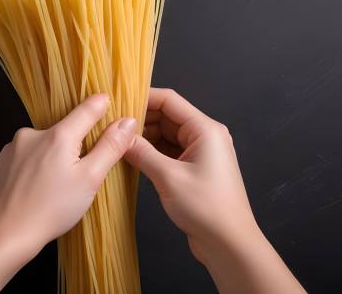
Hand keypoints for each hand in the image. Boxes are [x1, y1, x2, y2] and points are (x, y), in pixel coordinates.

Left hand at [0, 93, 137, 293]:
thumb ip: (110, 147)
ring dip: (54, 157)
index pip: (88, 108)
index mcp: (58, 135)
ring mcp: (14, 148)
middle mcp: (33, 133)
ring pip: (44, 144)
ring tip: (57, 186)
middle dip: (77, 144)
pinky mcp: (2, 163)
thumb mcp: (90, 179)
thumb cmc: (52, 209)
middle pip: (65, 129)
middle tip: (82, 171)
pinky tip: (39, 189)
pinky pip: (27, 158)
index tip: (111, 106)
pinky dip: (37, 168)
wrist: (4, 235)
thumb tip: (128, 121)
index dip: (103, 105)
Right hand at [124, 88, 254, 257]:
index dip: (142, 98)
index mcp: (205, 129)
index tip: (117, 104)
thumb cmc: (206, 208)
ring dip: (145, 138)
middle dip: (141, 120)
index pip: (169, 100)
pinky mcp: (195, 169)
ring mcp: (201, 153)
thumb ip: (142, 152)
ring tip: (118, 143)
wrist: (229, 244)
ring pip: (167, 135)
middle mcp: (205, 135)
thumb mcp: (168, 177)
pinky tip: (133, 158)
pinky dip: (152, 152)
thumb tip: (120, 136)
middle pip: (167, 116)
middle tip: (112, 127)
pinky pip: (170, 151)